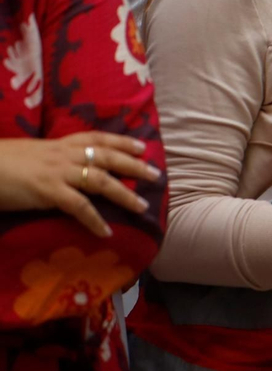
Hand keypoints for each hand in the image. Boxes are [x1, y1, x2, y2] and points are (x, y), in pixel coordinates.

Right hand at [0, 132, 158, 237]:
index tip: (143, 146)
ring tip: (142, 206)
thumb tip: (66, 168)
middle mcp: (65, 155)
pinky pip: (80, 207)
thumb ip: (52, 159)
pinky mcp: (49, 192)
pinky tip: (107, 232)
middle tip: (157, 175)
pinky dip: (95, 220)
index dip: (123, 142)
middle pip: (109, 158)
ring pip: (102, 182)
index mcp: (60, 144)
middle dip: (135, 166)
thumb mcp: (32, 154)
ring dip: (125, 195)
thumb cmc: (1, 161)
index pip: (99, 138)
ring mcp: (59, 173)